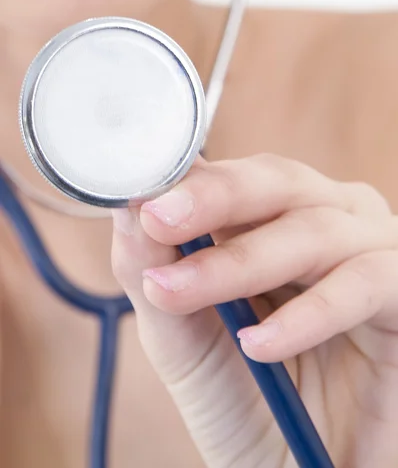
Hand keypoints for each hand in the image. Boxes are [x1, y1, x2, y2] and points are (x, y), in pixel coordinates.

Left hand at [111, 154, 397, 467]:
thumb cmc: (243, 397)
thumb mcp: (182, 335)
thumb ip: (153, 271)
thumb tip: (124, 205)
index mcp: (272, 218)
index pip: (230, 175)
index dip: (186, 181)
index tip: (138, 198)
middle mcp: (323, 219)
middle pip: (276, 181)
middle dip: (215, 198)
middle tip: (160, 219)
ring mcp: (368, 250)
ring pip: (313, 229)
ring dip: (241, 263)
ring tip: (180, 296)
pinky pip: (365, 284)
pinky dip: (310, 314)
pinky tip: (261, 346)